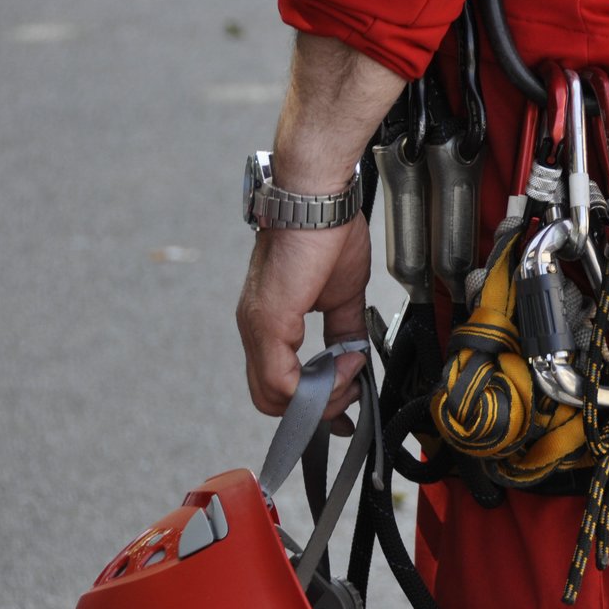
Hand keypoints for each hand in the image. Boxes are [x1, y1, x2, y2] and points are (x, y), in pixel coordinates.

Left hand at [236, 216, 371, 420]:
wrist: (319, 202)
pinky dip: (321, 384)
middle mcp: (254, 329)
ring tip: (352, 371)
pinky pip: (283, 381)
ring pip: (275, 398)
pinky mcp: (268, 323)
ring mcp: (258, 328)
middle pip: (271, 401)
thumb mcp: (342, 296)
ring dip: (324, 397)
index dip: (313, 402)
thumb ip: (343, 332)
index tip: (347, 402)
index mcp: (268, 323)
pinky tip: (347, 363)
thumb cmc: (326, 234)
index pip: (277, 385)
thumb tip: (353, 360)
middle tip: (353, 387)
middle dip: (321, 405)